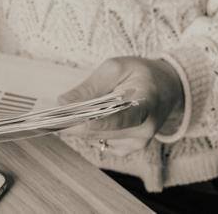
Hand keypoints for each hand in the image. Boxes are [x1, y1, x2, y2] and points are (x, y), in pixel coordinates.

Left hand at [58, 56, 183, 156]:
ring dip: (78, 126)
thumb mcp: (116, 68)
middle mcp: (144, 129)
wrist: (166, 88)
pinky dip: (88, 131)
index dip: (97, 121)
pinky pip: (99, 142)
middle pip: (101, 130)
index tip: (74, 120)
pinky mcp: (129, 149)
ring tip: (66, 110)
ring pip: (96, 138)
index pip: (121, 117)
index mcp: (147, 103)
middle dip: (74, 121)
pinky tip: (86, 117)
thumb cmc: (140, 74)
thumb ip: (90, 87)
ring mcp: (138, 142)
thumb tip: (63, 103)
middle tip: (51, 112)